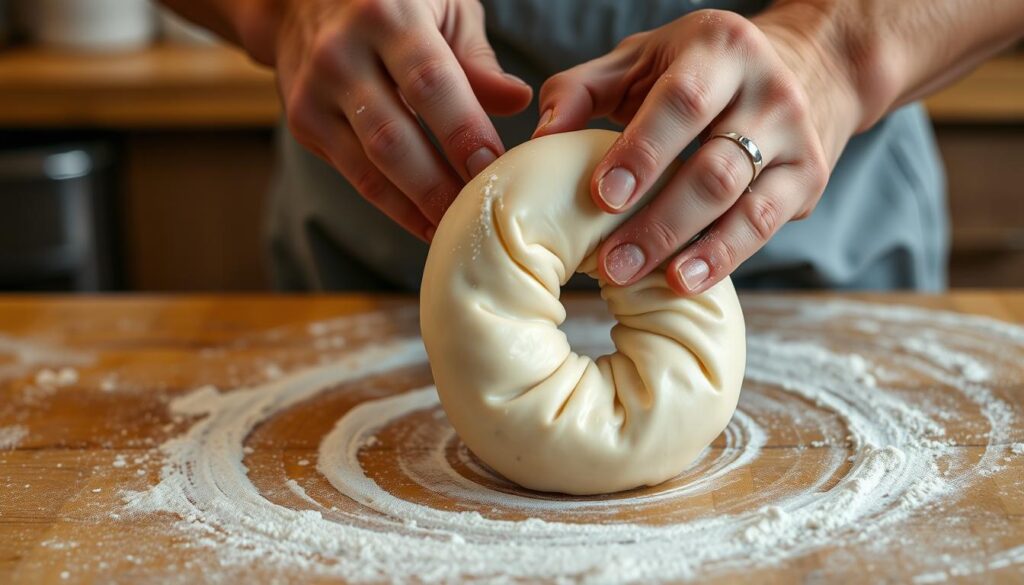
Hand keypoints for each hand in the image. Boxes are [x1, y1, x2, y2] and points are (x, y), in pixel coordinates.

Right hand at [269, 0, 531, 240]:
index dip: (463, 132)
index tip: (497, 169)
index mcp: (387, 14)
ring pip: (371, 165)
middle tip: (482, 214)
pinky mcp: (302, 121)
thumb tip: (519, 101)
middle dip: (441, 184)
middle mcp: (342, 52)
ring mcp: (313, 91)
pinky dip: (394, 205)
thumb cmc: (394, 1)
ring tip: (459, 228)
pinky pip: (355, 175)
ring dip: (419, 205)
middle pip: (394, 136)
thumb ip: (477, 60)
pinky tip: (427, 222)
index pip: (430, 83)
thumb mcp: (442, 7)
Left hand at [534, 8, 857, 294]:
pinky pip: (764, 228)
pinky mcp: (808, 179)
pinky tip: (684, 281)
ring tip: (638, 279)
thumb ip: (582, 91)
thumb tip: (542, 137)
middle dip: (658, 220)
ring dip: (687, 248)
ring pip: (743, 204)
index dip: (642, 152)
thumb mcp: (637, 62)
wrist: (800, 70)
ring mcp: (797, 139)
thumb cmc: (692, 73)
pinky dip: (723, 258)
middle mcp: (769, 90)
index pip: (682, 102)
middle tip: (609, 263)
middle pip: (713, 166)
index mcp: (720, 49)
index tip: (602, 197)